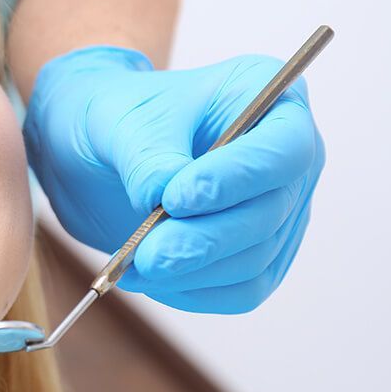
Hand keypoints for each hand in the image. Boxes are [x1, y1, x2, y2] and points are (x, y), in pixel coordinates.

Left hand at [22, 46, 324, 313]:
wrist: (102, 150)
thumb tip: (160, 201)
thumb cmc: (122, 117)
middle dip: (203, 240)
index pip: (282, 150)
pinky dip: (193, 292)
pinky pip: (240, 291)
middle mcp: (288, 159)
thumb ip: (147, 158)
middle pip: (269, 214)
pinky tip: (148, 279)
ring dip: (192, 271)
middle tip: (147, 254)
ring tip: (133, 264)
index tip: (174, 199)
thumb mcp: (123, 121)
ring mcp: (280, 211)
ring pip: (254, 260)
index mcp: (270, 99)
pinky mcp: (259, 256)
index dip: (235, 180)